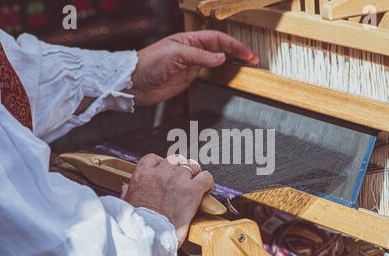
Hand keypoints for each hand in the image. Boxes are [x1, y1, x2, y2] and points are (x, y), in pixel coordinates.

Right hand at [123, 154, 213, 246]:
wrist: (149, 236)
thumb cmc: (137, 224)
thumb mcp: (127, 204)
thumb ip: (128, 192)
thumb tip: (126, 187)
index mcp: (142, 175)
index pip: (154, 159)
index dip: (162, 164)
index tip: (165, 173)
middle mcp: (160, 173)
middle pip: (175, 160)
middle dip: (180, 169)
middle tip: (183, 180)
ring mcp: (177, 180)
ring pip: (191, 166)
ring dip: (194, 174)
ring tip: (194, 184)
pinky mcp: (192, 190)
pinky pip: (205, 177)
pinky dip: (207, 182)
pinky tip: (205, 190)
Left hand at [128, 30, 258, 105]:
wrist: (134, 83)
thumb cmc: (149, 64)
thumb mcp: (175, 55)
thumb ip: (200, 56)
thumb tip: (222, 57)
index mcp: (189, 40)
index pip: (217, 39)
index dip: (234, 45)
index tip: (248, 54)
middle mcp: (192, 51)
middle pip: (220, 49)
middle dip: (237, 53)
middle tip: (253, 61)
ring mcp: (191, 66)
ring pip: (216, 63)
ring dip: (231, 65)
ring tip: (245, 69)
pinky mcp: (188, 79)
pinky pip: (208, 75)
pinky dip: (220, 76)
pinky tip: (228, 78)